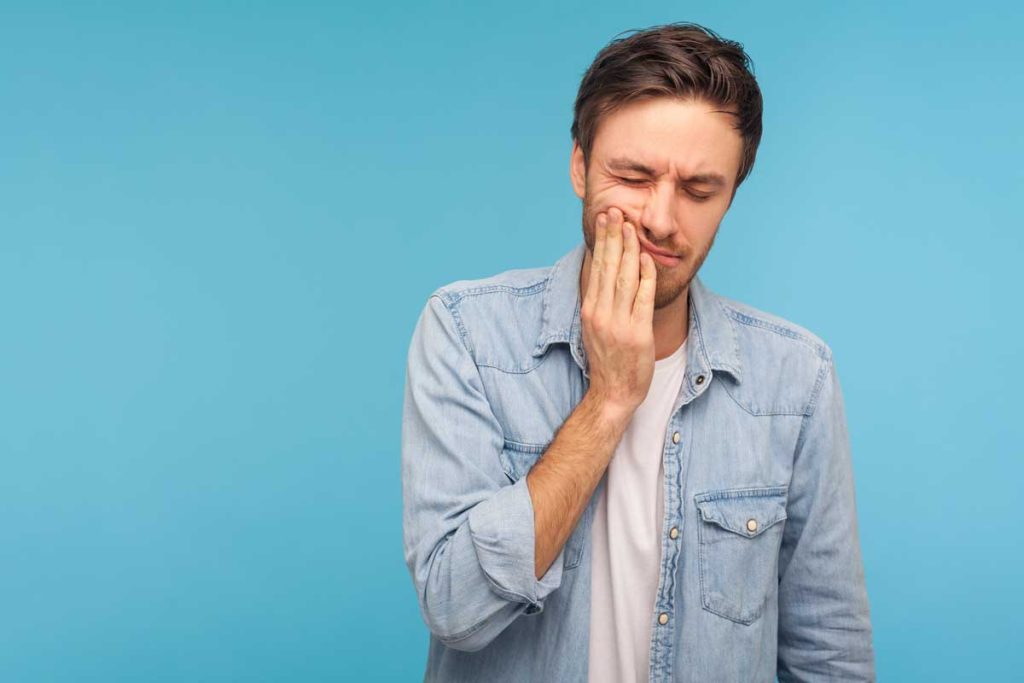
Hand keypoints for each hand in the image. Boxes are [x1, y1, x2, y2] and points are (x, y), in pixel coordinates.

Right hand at [580, 207, 656, 419]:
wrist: (612, 393)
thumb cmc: (607, 360)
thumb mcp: (595, 327)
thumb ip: (600, 301)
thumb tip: (606, 273)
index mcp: (590, 310)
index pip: (596, 268)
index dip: (602, 242)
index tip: (605, 220)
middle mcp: (601, 314)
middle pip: (608, 268)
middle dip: (613, 237)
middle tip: (616, 211)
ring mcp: (619, 323)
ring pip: (625, 278)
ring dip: (629, 250)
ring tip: (631, 227)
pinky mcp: (638, 333)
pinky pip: (643, 298)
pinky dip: (646, 276)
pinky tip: (647, 258)